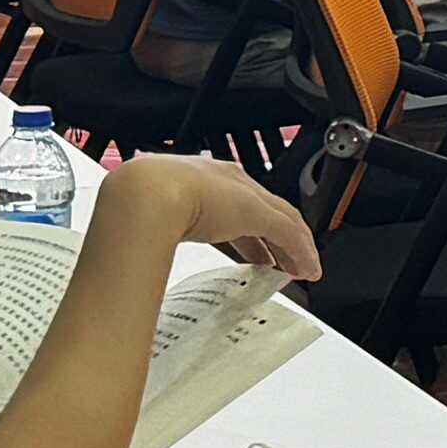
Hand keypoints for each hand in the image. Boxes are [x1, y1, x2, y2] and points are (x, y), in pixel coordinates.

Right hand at [103, 151, 324, 283]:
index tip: (258, 247)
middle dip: (277, 238)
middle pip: (265, 211)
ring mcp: (243, 196)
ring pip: (282, 221)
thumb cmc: (140, 202)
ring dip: (293, 247)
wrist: (145, 195)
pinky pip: (288, 234)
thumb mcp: (156, 217)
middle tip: (286, 261)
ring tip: (299, 268)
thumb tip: (142, 258)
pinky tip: (306, 268)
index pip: (239, 203)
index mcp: (203, 178)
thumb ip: (157, 231)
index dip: (250, 227)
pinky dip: (300, 251)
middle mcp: (228, 182)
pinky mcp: (257, 212)